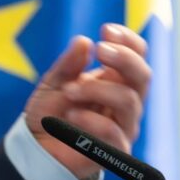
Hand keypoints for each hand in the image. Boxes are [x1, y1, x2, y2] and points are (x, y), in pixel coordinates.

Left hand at [24, 23, 149, 178]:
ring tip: (69, 90)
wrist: (36, 147)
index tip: (105, 30)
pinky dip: (91, 120)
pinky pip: (114, 131)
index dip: (127, 41)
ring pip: (128, 100)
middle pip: (142, 75)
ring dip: (97, 89)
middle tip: (100, 50)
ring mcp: (122, 125)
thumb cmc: (50, 113)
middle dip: (124, 58)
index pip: (136, 56)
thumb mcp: (53, 83)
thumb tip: (82, 41)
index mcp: (113, 80)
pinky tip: (71, 115)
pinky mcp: (114, 149)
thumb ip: (67, 65)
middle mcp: (124, 101)